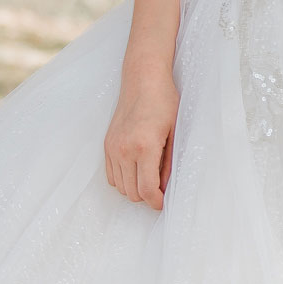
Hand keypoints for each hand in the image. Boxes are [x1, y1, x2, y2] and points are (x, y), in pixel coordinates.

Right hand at [104, 70, 177, 208]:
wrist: (142, 80)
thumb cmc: (164, 102)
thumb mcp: (175, 132)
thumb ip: (169, 162)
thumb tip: (165, 186)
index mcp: (144, 147)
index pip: (147, 189)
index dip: (156, 202)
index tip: (163, 203)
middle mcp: (124, 150)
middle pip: (132, 193)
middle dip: (147, 196)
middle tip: (160, 188)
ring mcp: (113, 148)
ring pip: (120, 187)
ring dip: (134, 188)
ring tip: (149, 176)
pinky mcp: (107, 145)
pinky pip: (111, 176)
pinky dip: (123, 179)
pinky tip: (136, 169)